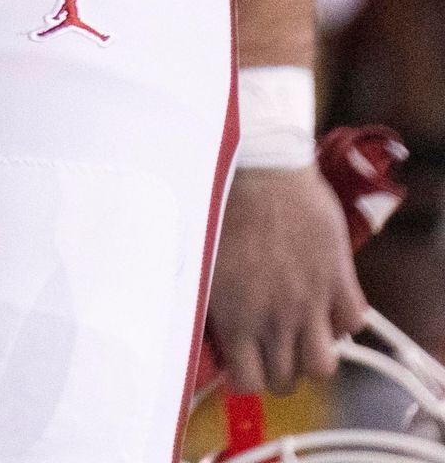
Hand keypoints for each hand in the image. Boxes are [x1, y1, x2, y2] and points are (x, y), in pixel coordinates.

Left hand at [207, 162, 364, 395]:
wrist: (258, 168)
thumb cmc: (215, 204)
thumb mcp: (199, 259)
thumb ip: (208, 301)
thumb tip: (205, 328)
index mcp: (233, 315)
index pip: (248, 382)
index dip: (248, 376)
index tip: (245, 361)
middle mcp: (274, 317)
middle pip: (287, 379)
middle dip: (278, 369)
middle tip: (272, 347)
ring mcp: (311, 301)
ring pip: (324, 366)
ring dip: (313, 355)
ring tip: (300, 333)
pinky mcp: (339, 279)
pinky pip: (352, 322)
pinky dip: (342, 319)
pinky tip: (324, 301)